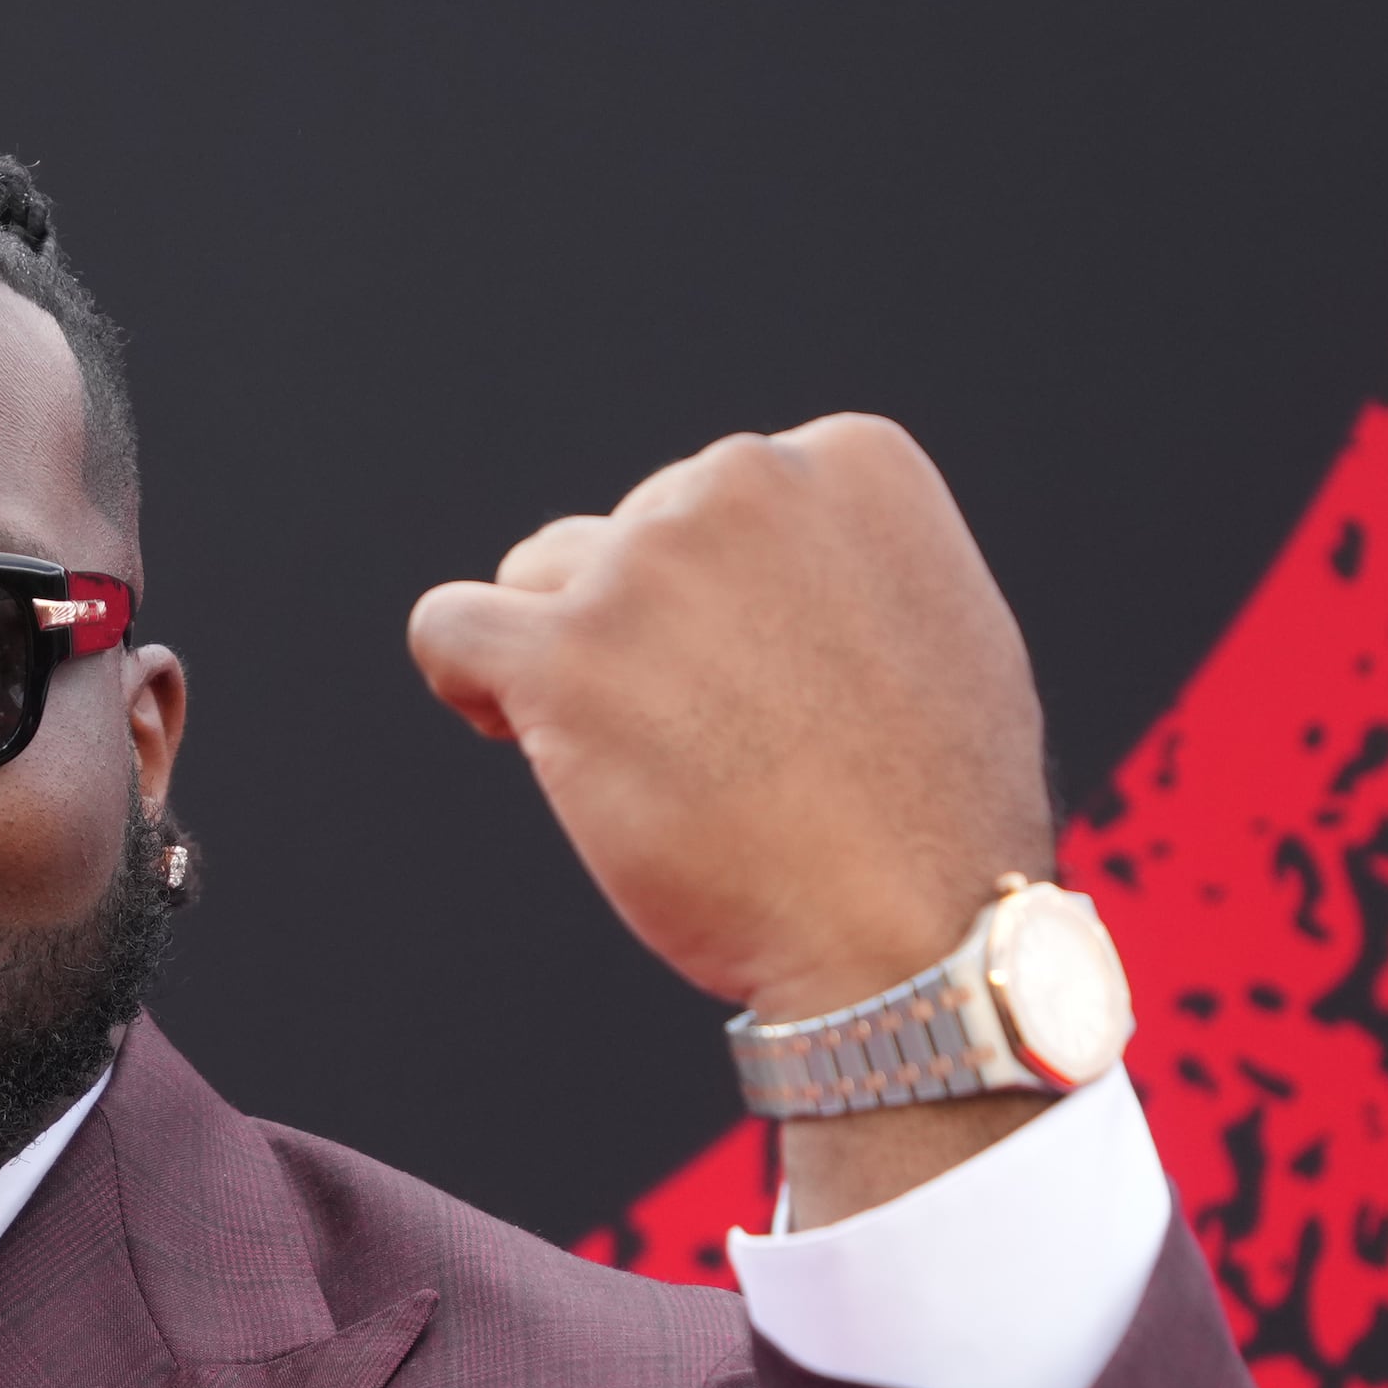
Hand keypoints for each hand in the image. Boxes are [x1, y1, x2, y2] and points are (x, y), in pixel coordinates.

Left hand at [404, 413, 1052, 1022]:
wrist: (911, 927)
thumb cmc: (931, 813)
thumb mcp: (938, 625)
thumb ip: (840, 561)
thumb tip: (760, 560)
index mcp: (848, 461)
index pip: (715, 495)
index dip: (714, 592)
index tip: (751, 677)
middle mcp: (749, 484)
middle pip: (628, 532)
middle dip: (646, 626)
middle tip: (711, 742)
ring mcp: (652, 565)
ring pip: (541, 576)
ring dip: (569, 660)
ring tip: (641, 758)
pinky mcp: (568, 654)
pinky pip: (448, 624)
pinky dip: (463, 672)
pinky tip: (506, 724)